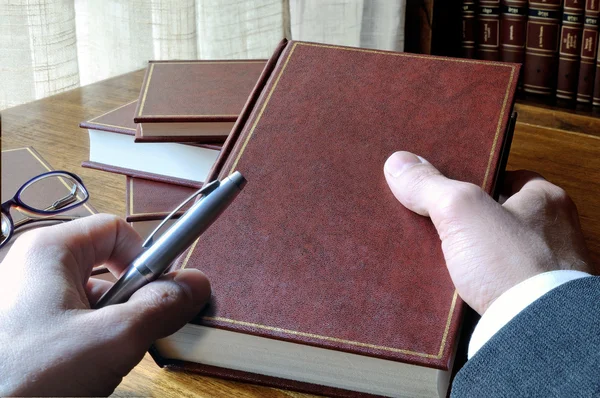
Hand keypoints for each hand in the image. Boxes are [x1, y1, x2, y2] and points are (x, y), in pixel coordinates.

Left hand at [0, 214, 210, 395]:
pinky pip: (74, 326)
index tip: (161, 294)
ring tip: (101, 362)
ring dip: (111, 329)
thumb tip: (196, 284)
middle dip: (130, 303)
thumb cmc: (22, 377)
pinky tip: (83, 373)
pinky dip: (90, 346)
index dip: (146, 259)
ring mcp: (26, 303)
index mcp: (50, 251)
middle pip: (108, 268)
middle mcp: (35, 269)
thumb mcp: (112, 339)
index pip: (118, 230)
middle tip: (132, 335)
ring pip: (93, 302)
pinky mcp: (24, 333)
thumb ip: (162, 306)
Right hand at [384, 151, 591, 314]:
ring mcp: (546, 268)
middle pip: (500, 214)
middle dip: (468, 220)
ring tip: (437, 256)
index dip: (476, 180)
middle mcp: (553, 233)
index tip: (449, 187)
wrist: (535, 331)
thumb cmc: (513, 265)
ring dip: (470, 254)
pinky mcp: (532, 299)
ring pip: (497, 251)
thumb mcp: (461, 211)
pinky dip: (476, 283)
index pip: (510, 176)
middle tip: (437, 221)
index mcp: (547, 201)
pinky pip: (497, 283)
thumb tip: (399, 163)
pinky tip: (452, 287)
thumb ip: (430, 185)